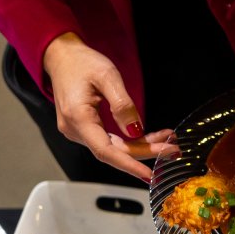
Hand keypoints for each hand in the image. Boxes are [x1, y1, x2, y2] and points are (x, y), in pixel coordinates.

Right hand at [42, 32, 176, 180]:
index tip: (149, 175)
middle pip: (114, 152)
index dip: (129, 165)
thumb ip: (122, 105)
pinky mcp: (86, 130)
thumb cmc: (82, 63)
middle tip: (173, 149)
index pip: (105, 151)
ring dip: (142, 146)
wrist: (62, 58)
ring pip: (114, 148)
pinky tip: (152, 137)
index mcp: (77, 118)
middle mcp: (74, 130)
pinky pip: (111, 141)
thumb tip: (135, 130)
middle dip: (145, 152)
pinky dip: (132, 141)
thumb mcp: (107, 76)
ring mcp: (78, 132)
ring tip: (168, 140)